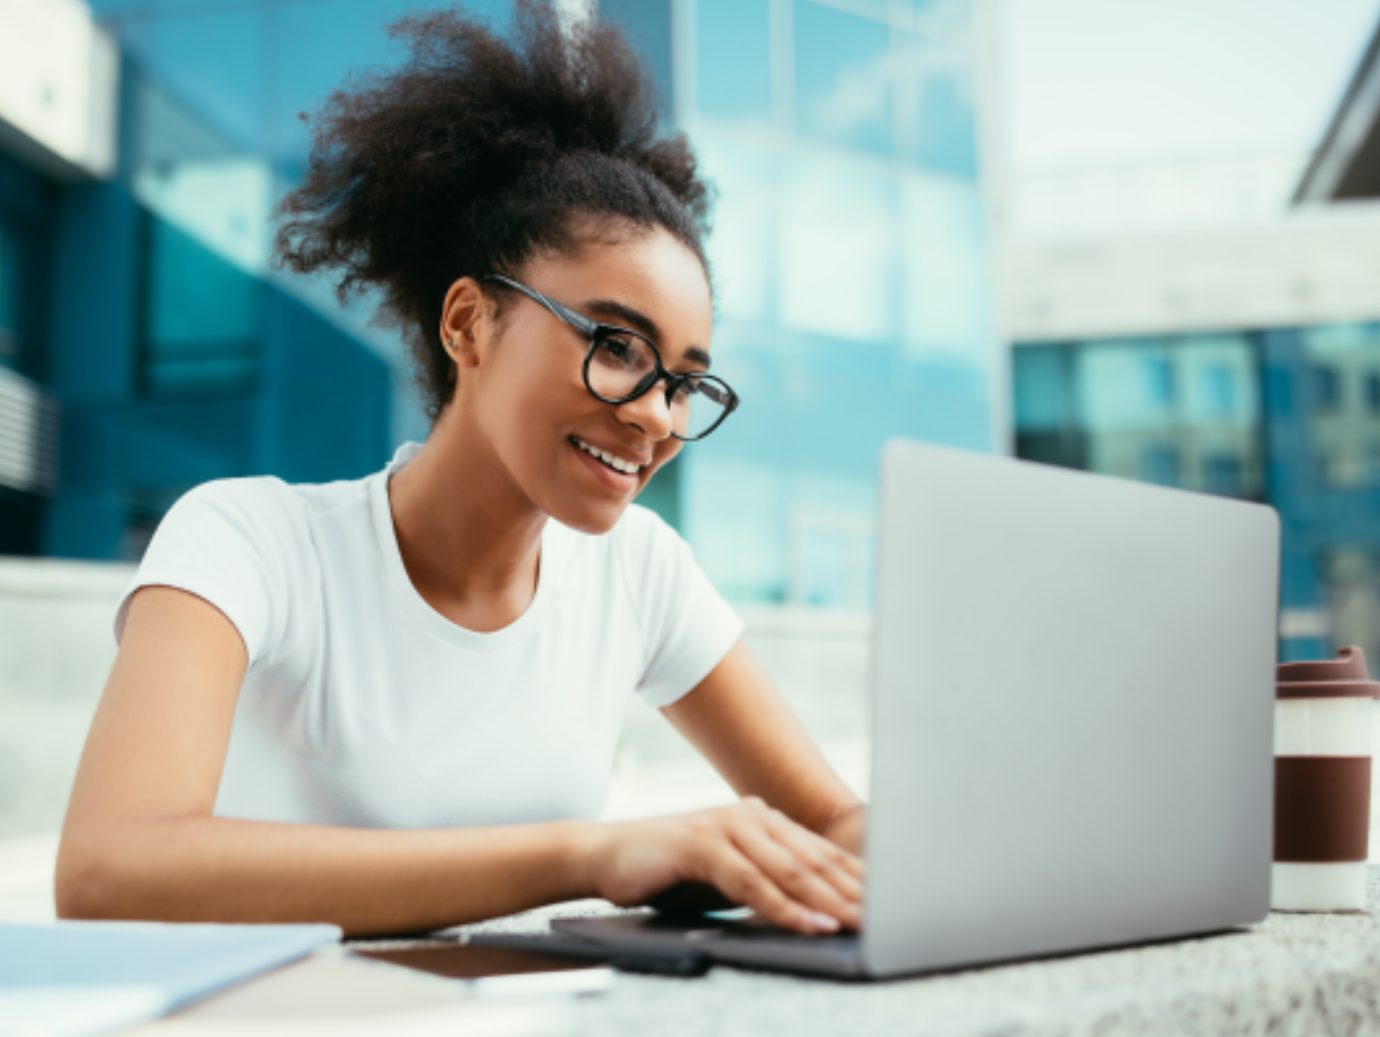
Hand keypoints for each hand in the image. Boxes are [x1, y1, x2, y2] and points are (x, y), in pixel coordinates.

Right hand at [581, 797, 863, 934]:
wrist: (603, 855)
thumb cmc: (666, 871)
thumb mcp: (725, 877)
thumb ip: (764, 883)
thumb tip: (814, 911)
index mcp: (760, 819)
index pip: (819, 853)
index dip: (856, 879)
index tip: (890, 905)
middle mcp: (749, 815)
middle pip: (813, 860)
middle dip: (853, 892)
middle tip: (889, 919)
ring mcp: (725, 825)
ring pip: (790, 870)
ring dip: (828, 901)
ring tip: (859, 925)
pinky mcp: (702, 843)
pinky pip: (753, 882)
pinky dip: (785, 906)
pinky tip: (809, 923)